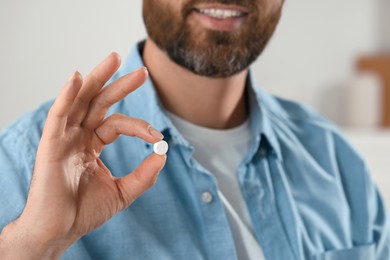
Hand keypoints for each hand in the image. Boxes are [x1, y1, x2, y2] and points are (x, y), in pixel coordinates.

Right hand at [0, 53, 165, 257]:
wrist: (60, 231)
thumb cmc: (84, 212)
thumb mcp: (122, 192)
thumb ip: (143, 176)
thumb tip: (163, 155)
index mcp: (92, 145)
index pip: (117, 124)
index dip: (139, 126)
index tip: (157, 136)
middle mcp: (78, 136)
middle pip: (99, 103)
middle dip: (119, 85)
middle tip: (141, 71)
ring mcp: (64, 138)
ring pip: (81, 101)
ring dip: (97, 78)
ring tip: (114, 58)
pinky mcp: (50, 144)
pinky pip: (58, 115)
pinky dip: (67, 96)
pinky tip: (78, 78)